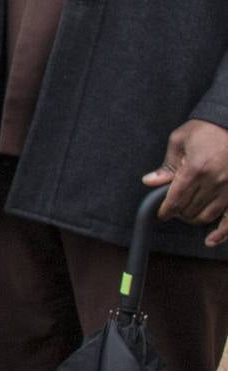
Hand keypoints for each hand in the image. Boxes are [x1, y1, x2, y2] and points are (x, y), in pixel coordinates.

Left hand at [144, 119, 227, 245]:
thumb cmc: (206, 129)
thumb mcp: (180, 140)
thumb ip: (166, 165)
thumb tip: (150, 182)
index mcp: (196, 169)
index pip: (175, 199)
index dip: (165, 210)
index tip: (161, 214)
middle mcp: (214, 181)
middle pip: (189, 209)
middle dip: (178, 212)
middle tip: (174, 209)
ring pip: (207, 216)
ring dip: (194, 218)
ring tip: (188, 213)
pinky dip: (221, 233)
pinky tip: (210, 240)